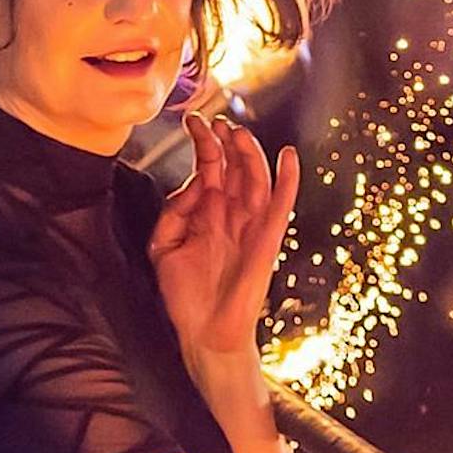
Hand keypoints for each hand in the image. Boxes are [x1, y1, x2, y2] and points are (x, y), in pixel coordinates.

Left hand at [149, 113, 299, 369]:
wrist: (205, 332)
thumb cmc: (185, 296)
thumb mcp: (164, 246)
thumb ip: (174, 212)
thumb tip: (195, 184)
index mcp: (208, 215)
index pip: (211, 169)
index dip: (204, 144)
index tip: (192, 121)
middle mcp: (231, 216)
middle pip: (234, 168)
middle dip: (225, 142)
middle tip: (215, 121)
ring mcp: (251, 227)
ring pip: (256, 180)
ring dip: (250, 153)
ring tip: (238, 131)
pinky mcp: (267, 241)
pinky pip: (281, 206)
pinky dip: (288, 180)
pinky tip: (288, 156)